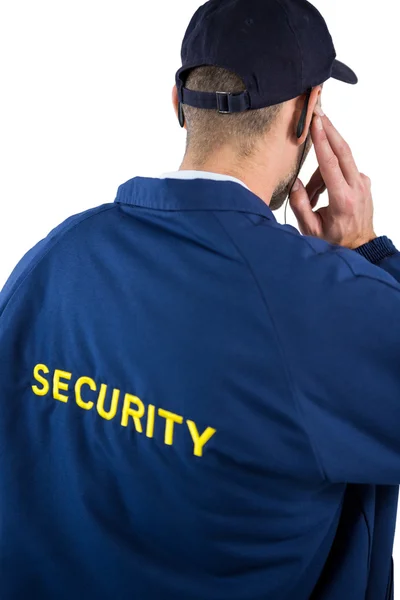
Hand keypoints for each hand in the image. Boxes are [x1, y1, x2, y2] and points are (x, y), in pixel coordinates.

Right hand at [289, 109, 376, 249]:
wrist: (360, 246)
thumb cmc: (334, 240)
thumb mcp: (311, 229)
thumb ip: (300, 205)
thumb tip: (293, 183)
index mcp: (342, 200)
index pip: (331, 164)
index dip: (322, 142)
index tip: (317, 123)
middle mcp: (356, 187)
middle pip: (343, 151)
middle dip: (329, 130)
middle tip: (318, 112)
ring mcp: (363, 183)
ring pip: (340, 161)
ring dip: (322, 168)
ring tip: (312, 195)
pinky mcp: (363, 181)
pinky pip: (345, 168)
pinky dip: (331, 173)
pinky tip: (323, 191)